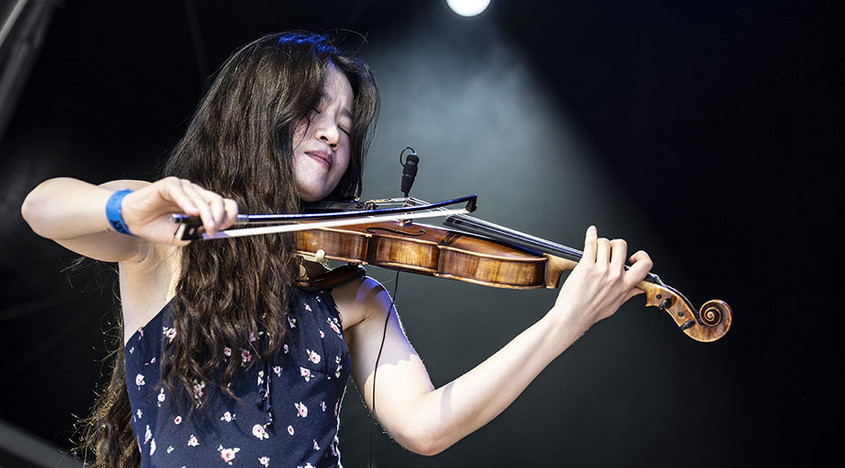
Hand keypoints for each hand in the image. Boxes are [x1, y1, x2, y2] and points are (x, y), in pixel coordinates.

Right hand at [120, 177, 238, 244]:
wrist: (133, 221)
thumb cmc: (157, 227)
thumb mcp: (180, 236)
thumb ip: (195, 233)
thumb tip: (209, 231)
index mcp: (202, 205)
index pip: (225, 205)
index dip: (229, 216)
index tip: (226, 229)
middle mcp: (196, 194)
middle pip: (217, 200)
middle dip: (219, 217)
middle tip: (215, 231)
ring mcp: (183, 188)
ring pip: (201, 198)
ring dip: (207, 215)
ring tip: (207, 228)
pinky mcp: (168, 185)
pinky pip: (181, 192)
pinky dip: (188, 203)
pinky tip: (191, 214)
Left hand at [551, 226, 652, 331]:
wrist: (573, 316)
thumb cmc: (591, 312)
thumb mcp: (616, 304)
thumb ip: (629, 293)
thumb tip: (639, 288)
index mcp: (625, 285)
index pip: (645, 265)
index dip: (641, 256)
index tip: (633, 256)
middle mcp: (614, 275)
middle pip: (622, 246)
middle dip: (616, 244)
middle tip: (610, 250)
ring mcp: (600, 270)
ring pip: (606, 243)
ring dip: (601, 242)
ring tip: (596, 248)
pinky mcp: (586, 266)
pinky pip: (591, 243)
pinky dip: (591, 234)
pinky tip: (591, 232)